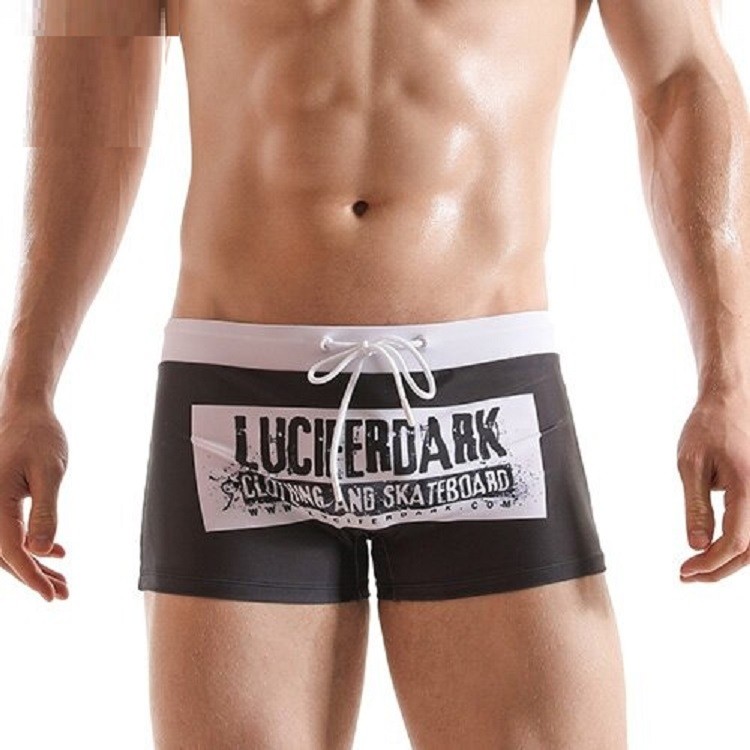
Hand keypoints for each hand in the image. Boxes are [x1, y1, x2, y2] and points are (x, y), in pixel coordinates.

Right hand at [0, 400, 68, 600]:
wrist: (25, 410)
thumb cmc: (39, 436)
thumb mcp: (50, 473)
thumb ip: (45, 511)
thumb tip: (39, 551)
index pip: (11, 551)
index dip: (32, 576)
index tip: (52, 596)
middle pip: (5, 554)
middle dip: (33, 577)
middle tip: (63, 594)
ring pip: (5, 546)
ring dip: (32, 564)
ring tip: (62, 581)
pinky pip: (7, 531)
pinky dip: (29, 545)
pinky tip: (56, 552)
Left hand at [678, 389, 749, 581]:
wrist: (731, 402)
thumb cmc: (708, 428)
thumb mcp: (690, 465)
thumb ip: (696, 507)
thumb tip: (697, 546)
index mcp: (749, 488)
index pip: (735, 542)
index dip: (710, 563)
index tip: (685, 570)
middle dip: (719, 569)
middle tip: (688, 576)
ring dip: (730, 561)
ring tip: (699, 568)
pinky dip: (740, 545)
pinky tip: (715, 550)